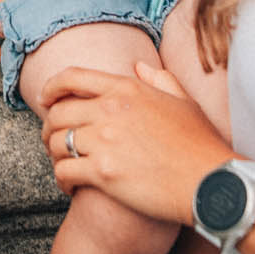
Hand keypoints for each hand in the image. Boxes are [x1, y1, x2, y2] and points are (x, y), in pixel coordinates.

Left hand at [40, 61, 237, 224]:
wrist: (210, 181)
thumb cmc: (200, 144)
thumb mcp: (183, 101)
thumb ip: (159, 80)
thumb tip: (138, 67)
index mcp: (126, 88)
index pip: (72, 77)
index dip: (51, 88)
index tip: (44, 100)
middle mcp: (110, 109)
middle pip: (57, 112)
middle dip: (48, 128)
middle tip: (53, 142)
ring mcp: (104, 140)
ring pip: (56, 142)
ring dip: (54, 155)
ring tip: (64, 165)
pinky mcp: (102, 172)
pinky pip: (63, 171)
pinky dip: (61, 180)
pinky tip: (71, 186)